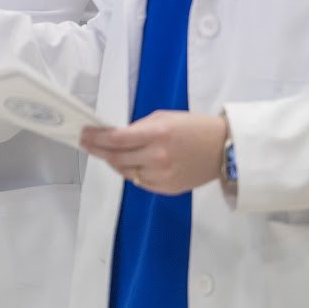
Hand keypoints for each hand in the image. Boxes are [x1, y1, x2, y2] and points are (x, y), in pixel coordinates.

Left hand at [80, 111, 227, 194]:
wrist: (224, 150)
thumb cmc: (194, 127)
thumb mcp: (164, 118)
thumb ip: (139, 127)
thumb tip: (115, 136)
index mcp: (157, 134)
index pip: (116, 139)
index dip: (96, 137)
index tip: (84, 133)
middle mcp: (157, 157)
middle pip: (116, 158)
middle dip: (97, 150)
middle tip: (86, 143)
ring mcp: (162, 176)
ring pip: (125, 172)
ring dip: (112, 162)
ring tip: (105, 152)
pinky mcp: (167, 189)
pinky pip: (139, 182)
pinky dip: (130, 172)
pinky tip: (127, 163)